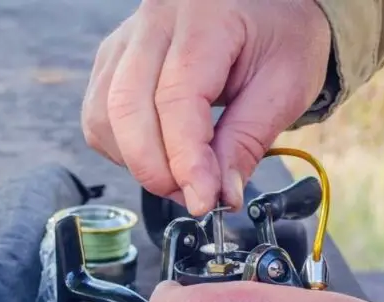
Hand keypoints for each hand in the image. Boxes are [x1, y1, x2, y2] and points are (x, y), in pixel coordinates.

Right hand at [82, 0, 331, 214]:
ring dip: (136, 161)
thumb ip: (247, 141)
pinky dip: (122, 148)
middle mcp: (155, 21)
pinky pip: (98, 114)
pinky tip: (158, 153)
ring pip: (103, 115)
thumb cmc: (282, 34)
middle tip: (194, 196)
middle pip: (127, 108)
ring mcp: (127, 38)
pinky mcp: (114, 58)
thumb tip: (218, 196)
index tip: (203, 201)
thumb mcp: (285, 86)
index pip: (176, 100)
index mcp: (205, 18)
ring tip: (180, 176)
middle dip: (156, 169)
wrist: (267, 5)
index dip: (185, 160)